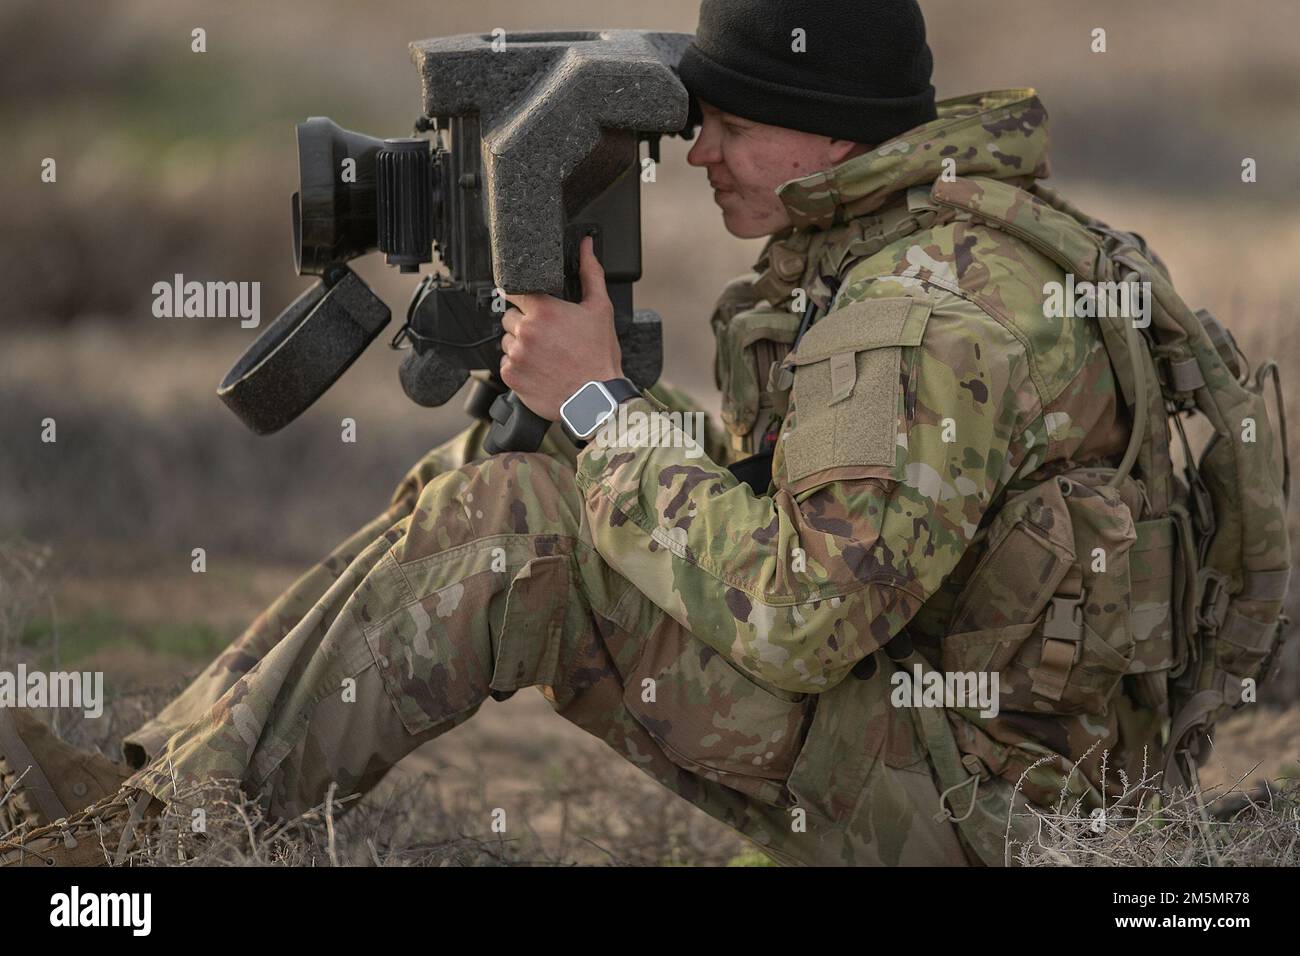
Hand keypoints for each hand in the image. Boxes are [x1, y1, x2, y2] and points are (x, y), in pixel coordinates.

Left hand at [499, 236, 622, 421]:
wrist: (596, 399)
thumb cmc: (599, 356)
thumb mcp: (600, 309)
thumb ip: (589, 273)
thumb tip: (587, 245)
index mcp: (543, 309)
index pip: (514, 291)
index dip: (523, 298)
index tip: (532, 306)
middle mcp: (525, 330)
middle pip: (509, 317)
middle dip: (524, 324)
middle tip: (547, 337)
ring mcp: (515, 354)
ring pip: (506, 341)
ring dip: (520, 346)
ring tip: (545, 355)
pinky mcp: (510, 376)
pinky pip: (505, 364)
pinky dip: (518, 367)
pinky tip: (539, 370)